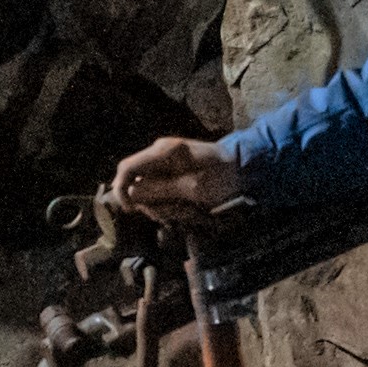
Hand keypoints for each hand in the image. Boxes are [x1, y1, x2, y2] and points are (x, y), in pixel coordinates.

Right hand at [113, 135, 243, 223]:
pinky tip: (188, 210)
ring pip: (147, 194)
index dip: (121, 189)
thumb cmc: (223, 177)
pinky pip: (159, 195)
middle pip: (135, 184)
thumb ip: (161, 189)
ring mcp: (165, 167)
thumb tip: (132, 192)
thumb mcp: (194, 187)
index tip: (131, 210)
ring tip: (189, 212)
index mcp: (163, 152)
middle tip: (176, 214)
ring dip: (164, 208)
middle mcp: (159, 157)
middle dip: (152, 204)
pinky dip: (170, 207)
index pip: (127, 168)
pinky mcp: (171, 177)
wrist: (246, 170)